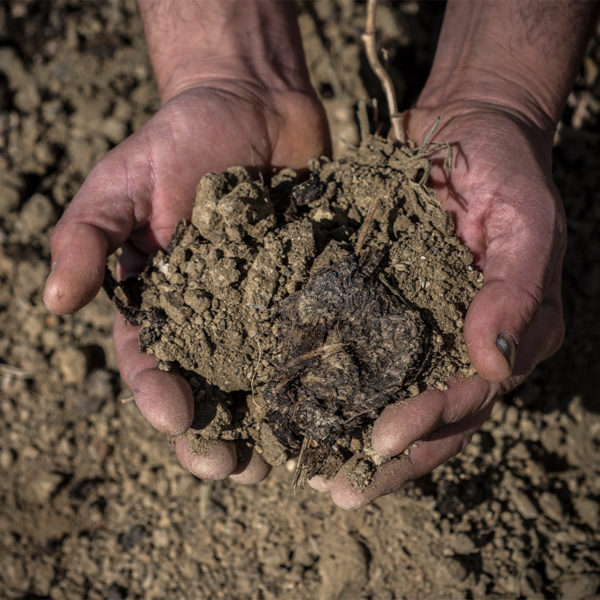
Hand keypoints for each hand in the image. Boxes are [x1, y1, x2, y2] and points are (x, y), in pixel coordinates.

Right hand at [44, 81, 328, 482]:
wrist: (252, 106)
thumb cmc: (179, 140)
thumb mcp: (121, 182)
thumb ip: (87, 239)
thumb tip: (53, 304)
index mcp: (160, 305)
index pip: (151, 365)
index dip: (160, 397)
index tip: (177, 418)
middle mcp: (212, 319)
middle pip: (211, 391)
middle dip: (217, 435)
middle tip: (234, 467)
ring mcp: (263, 310)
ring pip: (264, 384)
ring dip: (272, 426)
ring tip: (286, 459)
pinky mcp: (308, 292)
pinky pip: (314, 341)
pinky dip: (322, 378)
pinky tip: (334, 408)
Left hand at [315, 100, 565, 507]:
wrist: (467, 129)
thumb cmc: (504, 170)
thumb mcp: (525, 221)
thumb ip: (517, 290)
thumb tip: (491, 365)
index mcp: (509, 337)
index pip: (470, 398)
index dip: (429, 423)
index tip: (382, 441)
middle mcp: (465, 344)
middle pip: (429, 418)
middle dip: (385, 455)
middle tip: (336, 486)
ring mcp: (426, 327)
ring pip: (392, 394)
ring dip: (353, 432)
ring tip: (310, 464)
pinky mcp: (389, 303)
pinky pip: (362, 348)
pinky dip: (334, 379)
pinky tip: (298, 401)